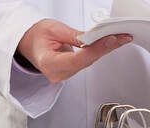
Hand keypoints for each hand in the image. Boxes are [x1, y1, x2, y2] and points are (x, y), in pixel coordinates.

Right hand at [17, 19, 132, 82]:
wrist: (28, 43)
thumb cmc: (36, 36)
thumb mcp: (53, 29)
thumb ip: (74, 36)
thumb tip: (94, 38)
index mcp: (48, 63)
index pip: (76, 60)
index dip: (95, 50)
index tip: (109, 40)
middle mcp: (56, 73)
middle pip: (86, 62)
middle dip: (105, 48)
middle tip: (121, 37)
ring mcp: (63, 75)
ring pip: (88, 63)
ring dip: (104, 50)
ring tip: (119, 39)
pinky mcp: (70, 72)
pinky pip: (86, 62)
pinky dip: (97, 52)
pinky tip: (108, 45)